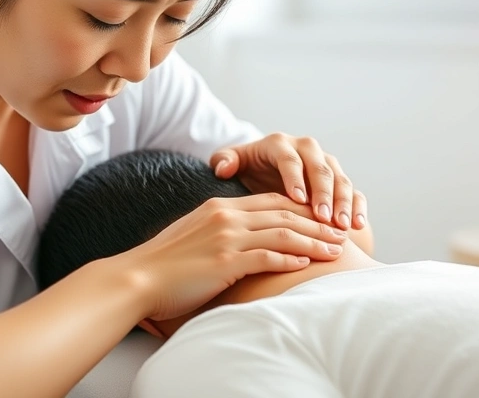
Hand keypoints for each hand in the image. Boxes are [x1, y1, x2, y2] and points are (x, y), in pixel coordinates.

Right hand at [125, 193, 346, 320]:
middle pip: (284, 213)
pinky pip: (268, 256)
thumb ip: (220, 231)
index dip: (302, 208)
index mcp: (219, 207)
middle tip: (341, 233)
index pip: (271, 201)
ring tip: (336, 250)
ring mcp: (226, 237)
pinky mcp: (226, 261)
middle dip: (317, 223)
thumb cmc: (163, 265)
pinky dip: (291, 259)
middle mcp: (226, 216)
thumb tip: (240, 241)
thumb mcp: (194, 236)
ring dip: (314, 242)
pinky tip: (307, 264)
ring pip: (283, 233)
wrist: (137, 278)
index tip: (323, 219)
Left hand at [210, 133, 367, 230]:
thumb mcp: (233, 163)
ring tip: (343, 226)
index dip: (294, 177)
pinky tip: (358, 227)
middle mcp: (308, 149)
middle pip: (320, 168)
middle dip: (324, 194)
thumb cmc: (247, 170)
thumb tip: (223, 168)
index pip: (290, 158)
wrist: (266, 172)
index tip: (297, 198)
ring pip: (341, 180)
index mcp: (280, 144)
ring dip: (344, 203)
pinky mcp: (340, 181)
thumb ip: (224, 161)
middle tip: (324, 217)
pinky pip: (355, 192)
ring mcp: (327, 165)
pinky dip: (359, 208)